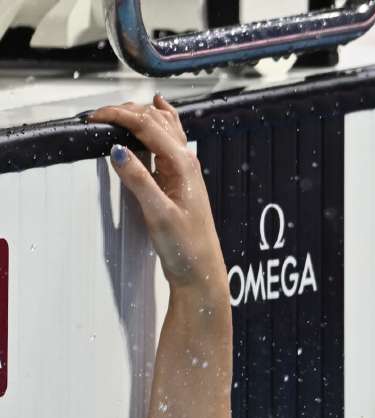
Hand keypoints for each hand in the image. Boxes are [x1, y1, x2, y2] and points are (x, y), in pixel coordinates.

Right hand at [89, 96, 226, 296]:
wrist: (200, 269)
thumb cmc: (185, 246)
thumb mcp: (157, 214)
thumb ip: (139, 180)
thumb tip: (117, 150)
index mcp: (183, 165)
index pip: (148, 126)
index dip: (120, 116)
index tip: (94, 117)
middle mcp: (187, 162)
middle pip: (156, 120)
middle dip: (127, 111)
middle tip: (98, 116)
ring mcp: (185, 169)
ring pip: (164, 127)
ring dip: (140, 115)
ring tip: (117, 111)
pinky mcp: (179, 179)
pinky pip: (169, 140)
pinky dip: (158, 123)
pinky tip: (158, 112)